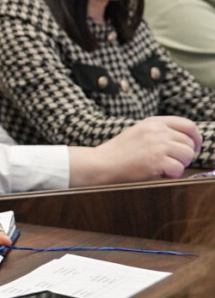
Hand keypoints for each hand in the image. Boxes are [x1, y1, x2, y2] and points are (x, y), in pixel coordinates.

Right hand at [74, 117, 198, 183]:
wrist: (101, 163)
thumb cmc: (119, 152)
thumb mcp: (139, 132)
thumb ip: (160, 132)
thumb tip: (186, 140)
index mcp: (153, 122)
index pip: (188, 125)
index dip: (195, 137)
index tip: (194, 147)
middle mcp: (157, 131)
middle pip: (190, 143)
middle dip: (185, 155)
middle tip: (173, 162)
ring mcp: (157, 145)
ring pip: (188, 155)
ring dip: (180, 165)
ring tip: (165, 168)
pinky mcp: (157, 161)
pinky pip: (179, 169)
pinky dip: (172, 174)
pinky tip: (160, 173)